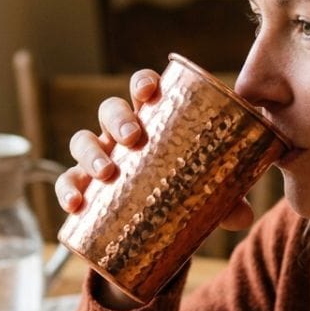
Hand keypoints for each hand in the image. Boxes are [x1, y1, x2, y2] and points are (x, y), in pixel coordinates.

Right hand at [54, 69, 254, 231]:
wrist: (157, 227)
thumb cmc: (185, 192)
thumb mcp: (207, 194)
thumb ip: (226, 200)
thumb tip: (242, 216)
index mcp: (153, 120)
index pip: (144, 89)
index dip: (143, 83)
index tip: (149, 92)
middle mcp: (121, 133)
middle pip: (110, 110)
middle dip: (118, 119)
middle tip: (132, 138)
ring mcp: (100, 157)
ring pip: (83, 141)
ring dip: (91, 153)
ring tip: (105, 173)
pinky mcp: (84, 186)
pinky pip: (68, 182)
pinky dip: (67, 190)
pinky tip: (75, 204)